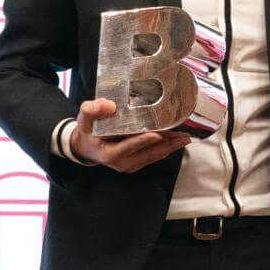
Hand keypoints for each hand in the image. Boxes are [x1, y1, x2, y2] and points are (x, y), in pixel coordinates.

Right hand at [67, 97, 191, 172]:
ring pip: (154, 156)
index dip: (143, 141)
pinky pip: (153, 156)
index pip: (129, 147)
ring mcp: (130, 165)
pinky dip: (166, 148)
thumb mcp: (84, 118)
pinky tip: (177, 140)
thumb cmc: (86, 131)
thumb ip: (92, 110)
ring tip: (185, 137)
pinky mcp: (136, 163)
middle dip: (166, 144)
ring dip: (170, 147)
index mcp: (109, 153)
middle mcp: (122, 163)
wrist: (85, 146)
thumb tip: (109, 105)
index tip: (158, 134)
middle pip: (148, 153)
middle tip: (183, 135)